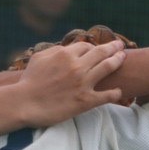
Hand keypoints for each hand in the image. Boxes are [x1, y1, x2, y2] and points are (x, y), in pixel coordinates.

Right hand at [14, 40, 128, 126]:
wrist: (24, 103)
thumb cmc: (29, 81)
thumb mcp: (38, 58)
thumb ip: (55, 50)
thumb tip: (66, 48)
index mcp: (66, 54)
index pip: (87, 46)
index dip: (93, 47)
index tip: (97, 49)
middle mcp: (77, 66)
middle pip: (101, 52)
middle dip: (113, 47)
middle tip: (120, 46)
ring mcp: (83, 83)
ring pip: (108, 67)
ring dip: (118, 61)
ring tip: (123, 58)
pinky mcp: (85, 101)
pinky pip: (107, 95)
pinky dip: (115, 93)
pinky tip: (119, 91)